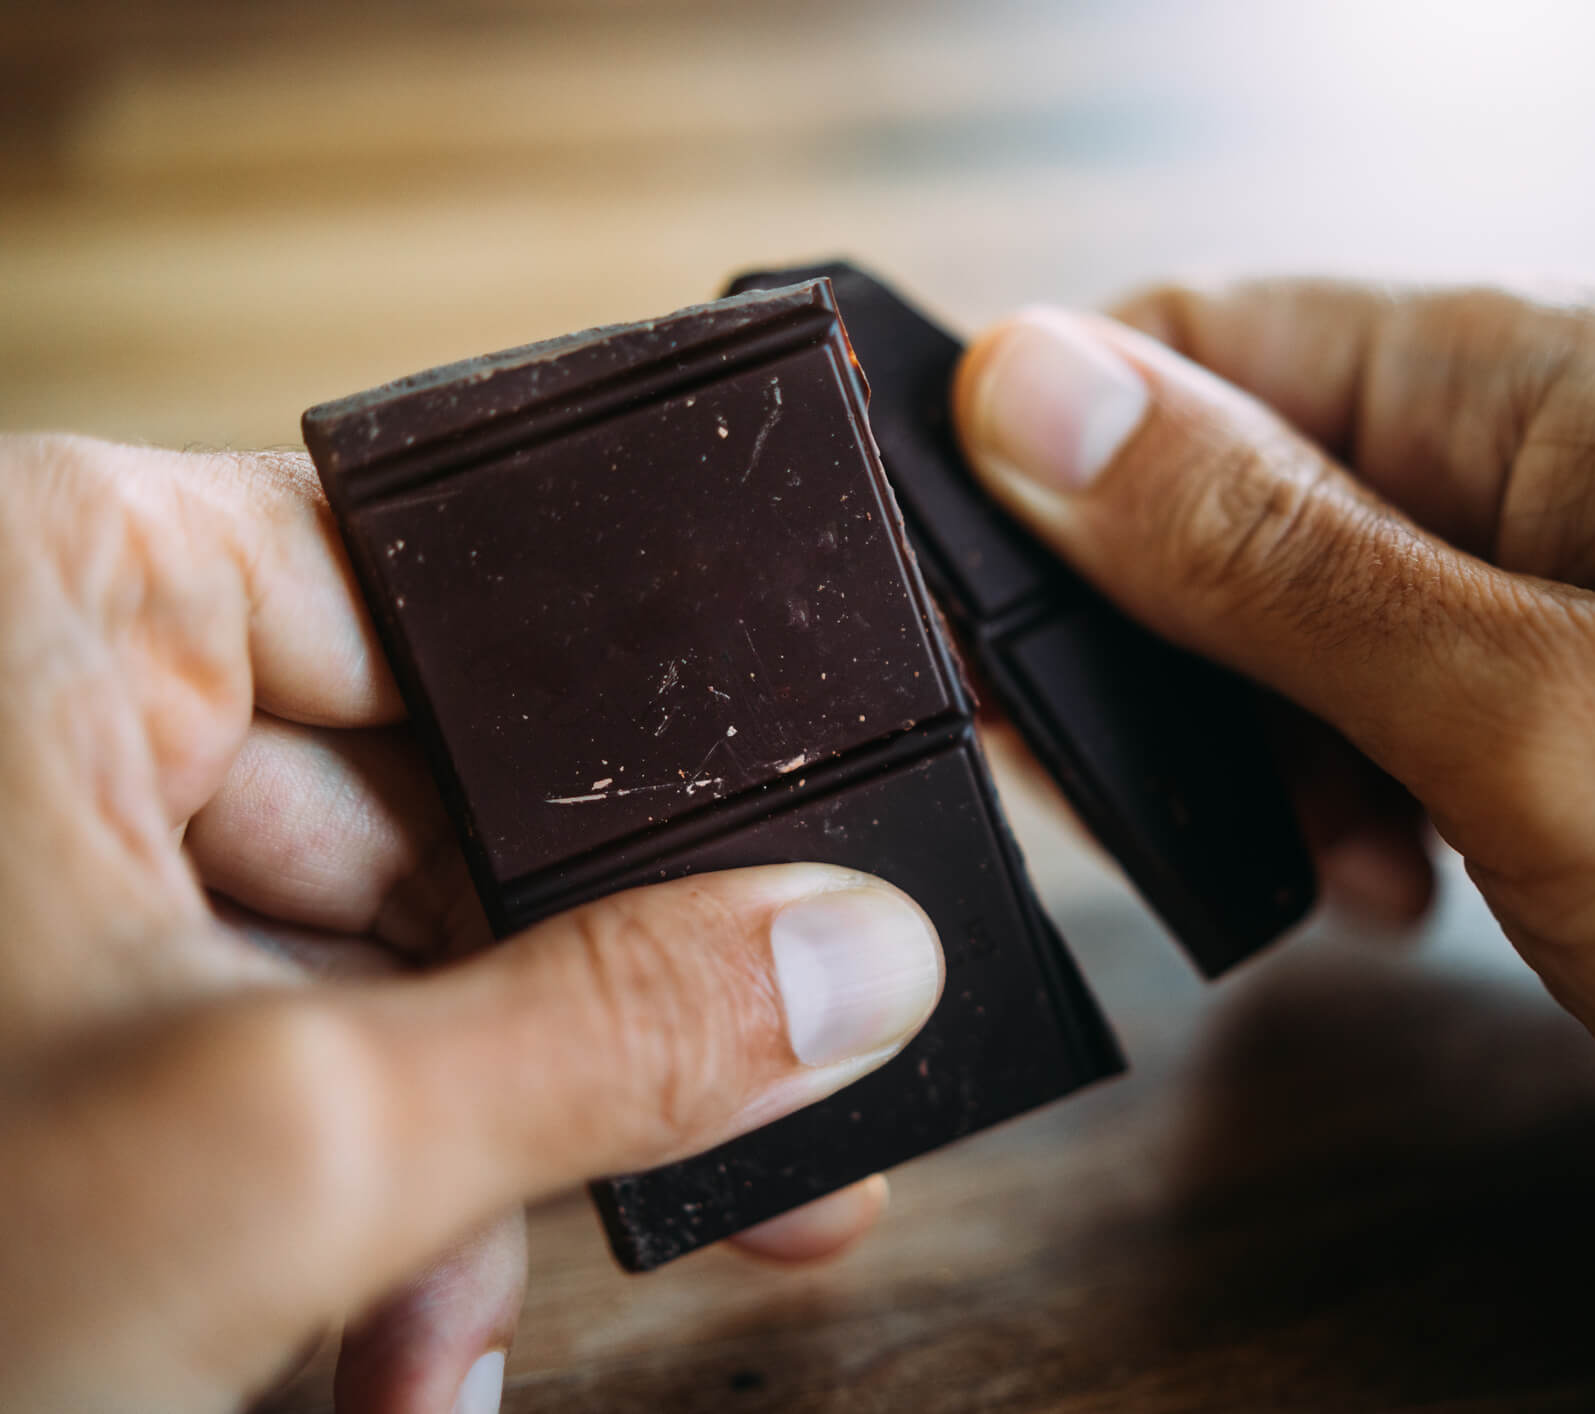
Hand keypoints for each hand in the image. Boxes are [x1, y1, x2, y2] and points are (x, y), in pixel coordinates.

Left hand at [0, 436, 943, 1411]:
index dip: (643, 752)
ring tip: (455, 1340)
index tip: (793, 864)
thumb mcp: (274, 1155)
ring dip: (451, 1184)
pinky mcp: (40, 1035)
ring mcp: (33, 877)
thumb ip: (612, 1033)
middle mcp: (43, 699)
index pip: (460, 598)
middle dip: (556, 1045)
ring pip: (366, 986)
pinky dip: (345, 1229)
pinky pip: (272, 1078)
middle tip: (745, 1131)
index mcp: (50, 588)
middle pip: (437, 824)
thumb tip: (856, 956)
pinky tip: (366, 1365)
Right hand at [952, 282, 1594, 1338]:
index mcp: (1552, 379)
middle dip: (1170, 637)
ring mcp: (1594, 579)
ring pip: (1317, 609)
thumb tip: (1033, 387)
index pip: (1213, 336)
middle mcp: (1567, 449)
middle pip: (1254, 477)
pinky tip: (1399, 884)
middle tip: (1140, 789)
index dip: (1060, 456)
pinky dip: (1360, 788)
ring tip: (1342, 859)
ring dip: (1270, 735)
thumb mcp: (1527, 719)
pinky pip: (1407, 701)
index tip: (970, 618)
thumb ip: (1269, 555)